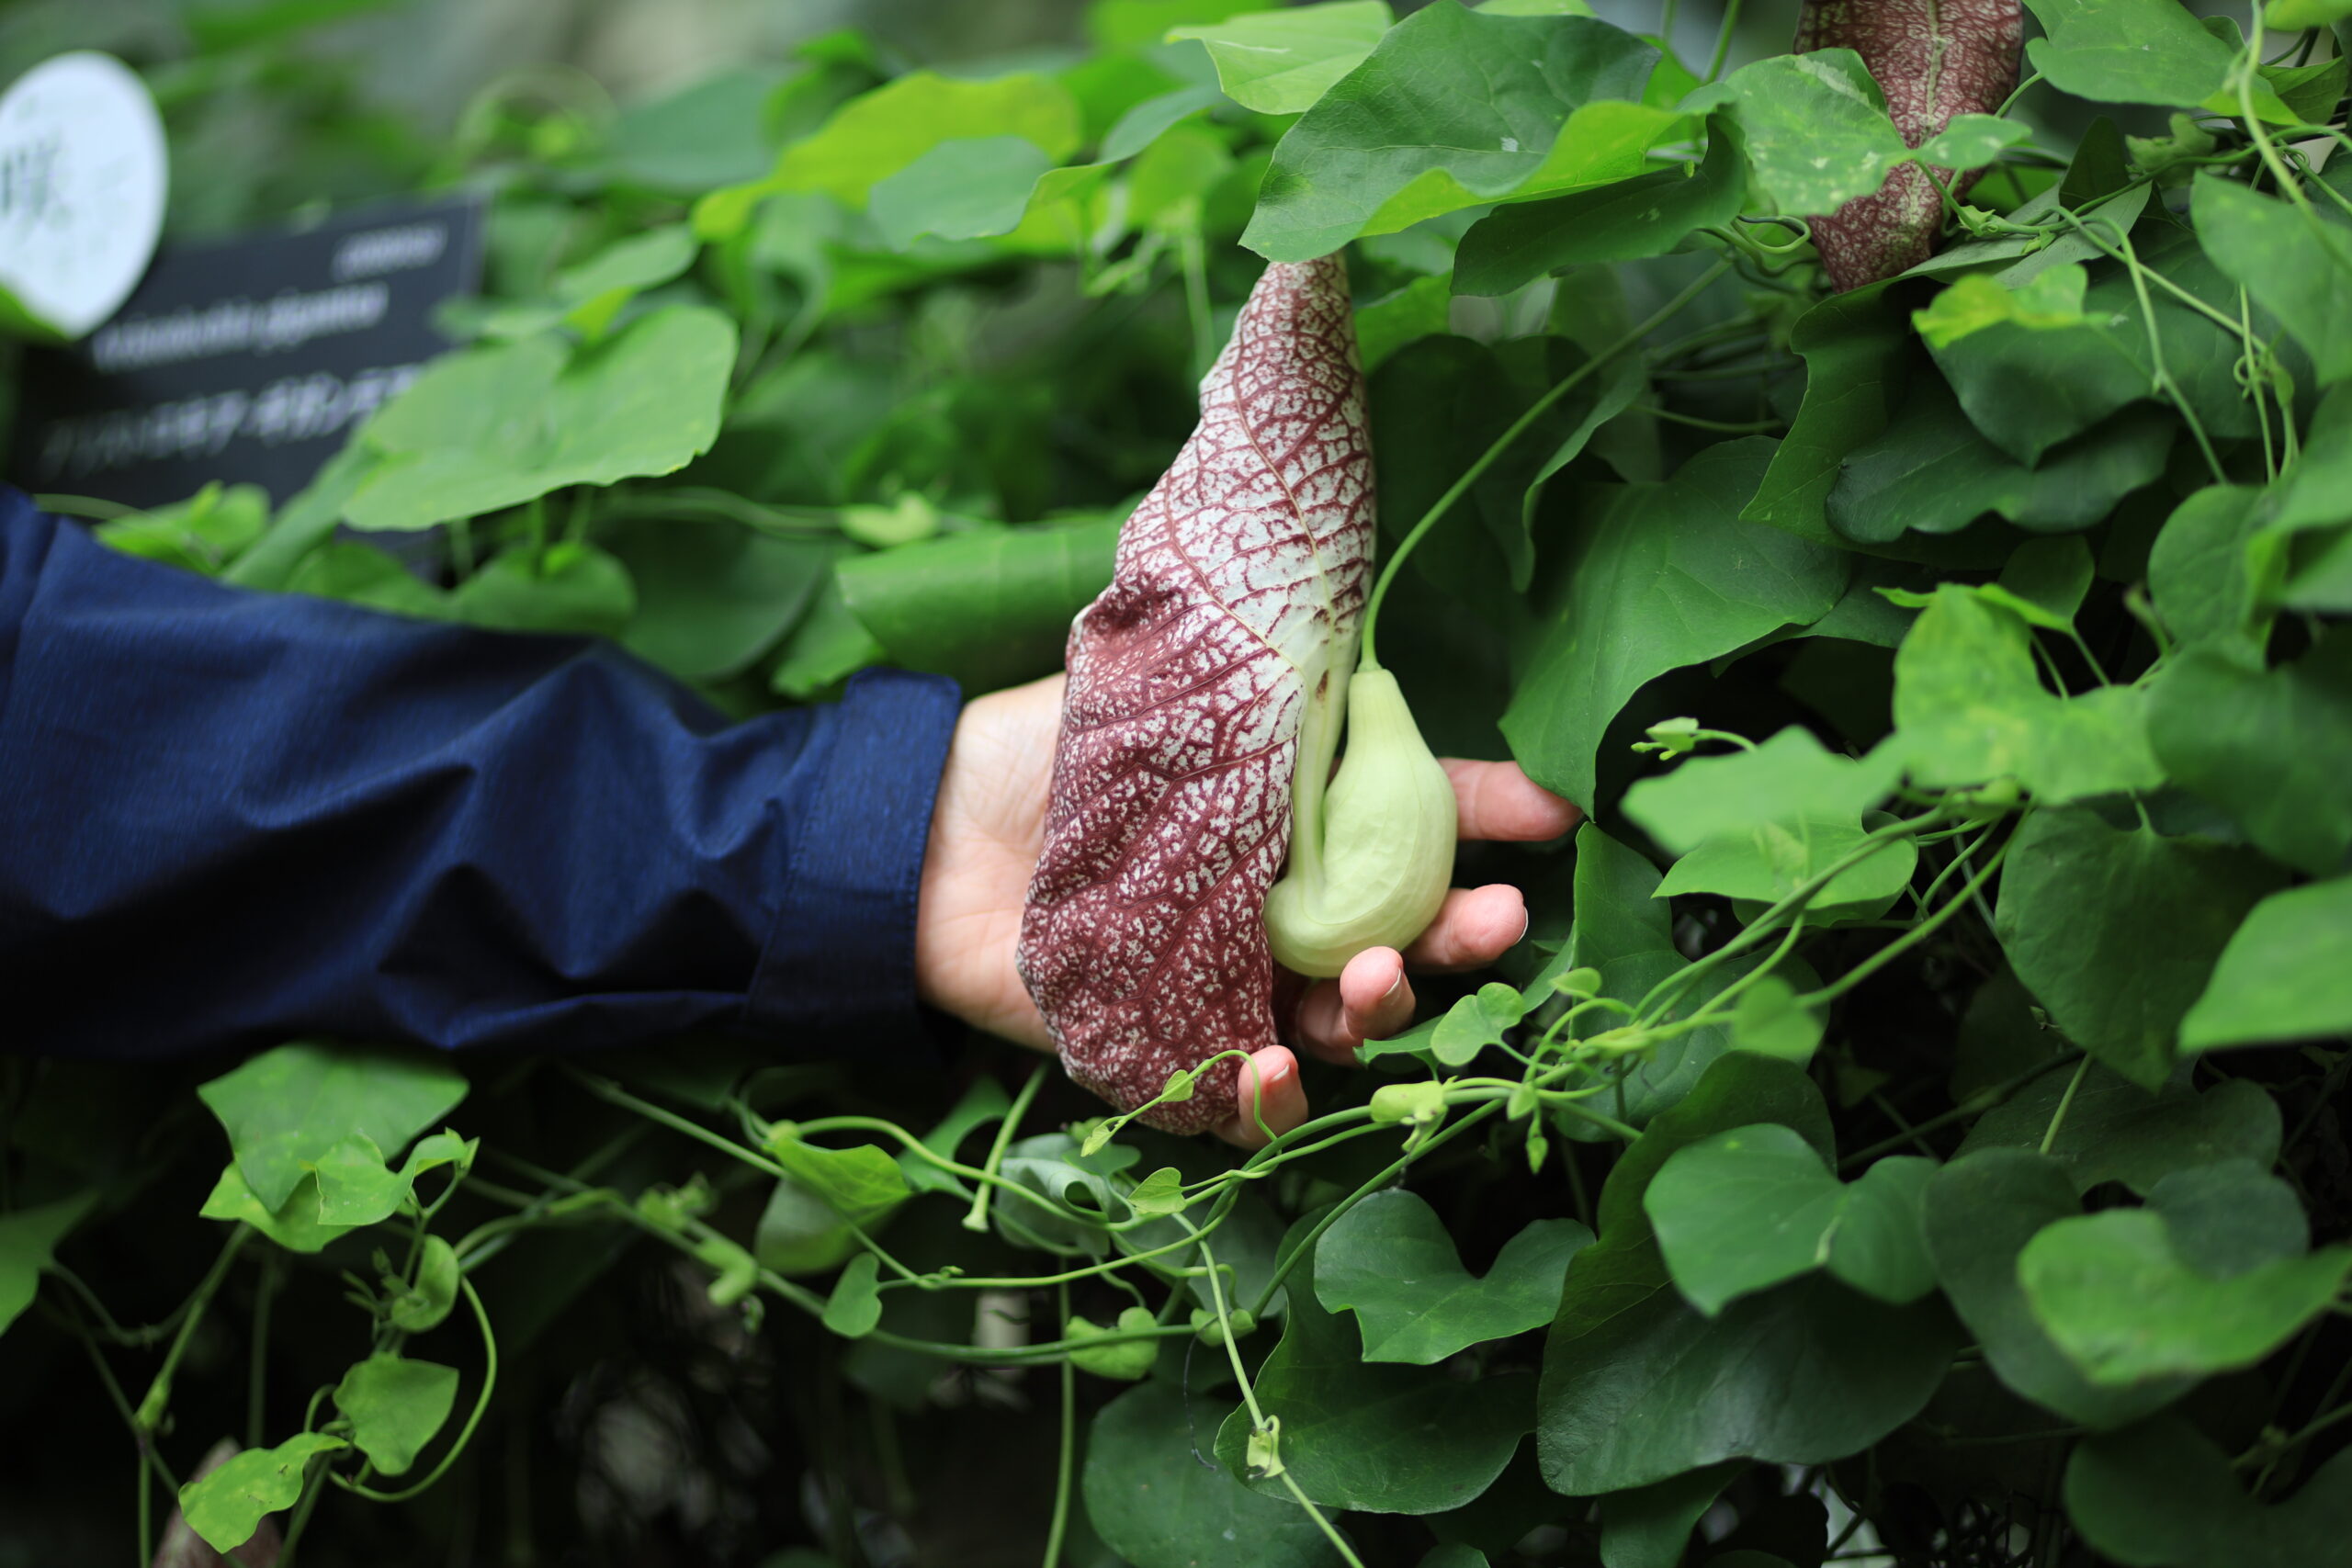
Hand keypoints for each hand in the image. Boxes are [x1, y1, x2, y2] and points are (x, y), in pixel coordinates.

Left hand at [913, 673, 1581, 1145]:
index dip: (1490, 821)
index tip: (1559, 815)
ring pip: (1335, 1030)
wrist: (927, 828)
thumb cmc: (1051, 751)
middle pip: (1399, 942)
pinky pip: (1236, 1101)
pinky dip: (1265, 1100)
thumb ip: (1271, 695)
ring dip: (1376, 1015)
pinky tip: (1274, 1072)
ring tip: (1375, 981)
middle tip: (1494, 923)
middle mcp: (1281, 913)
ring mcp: (1230, 988)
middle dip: (1459, 939)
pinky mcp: (1168, 1052)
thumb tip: (1357, 644)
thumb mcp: (1174, 695)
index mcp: (1298, 823)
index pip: (1416, 825)